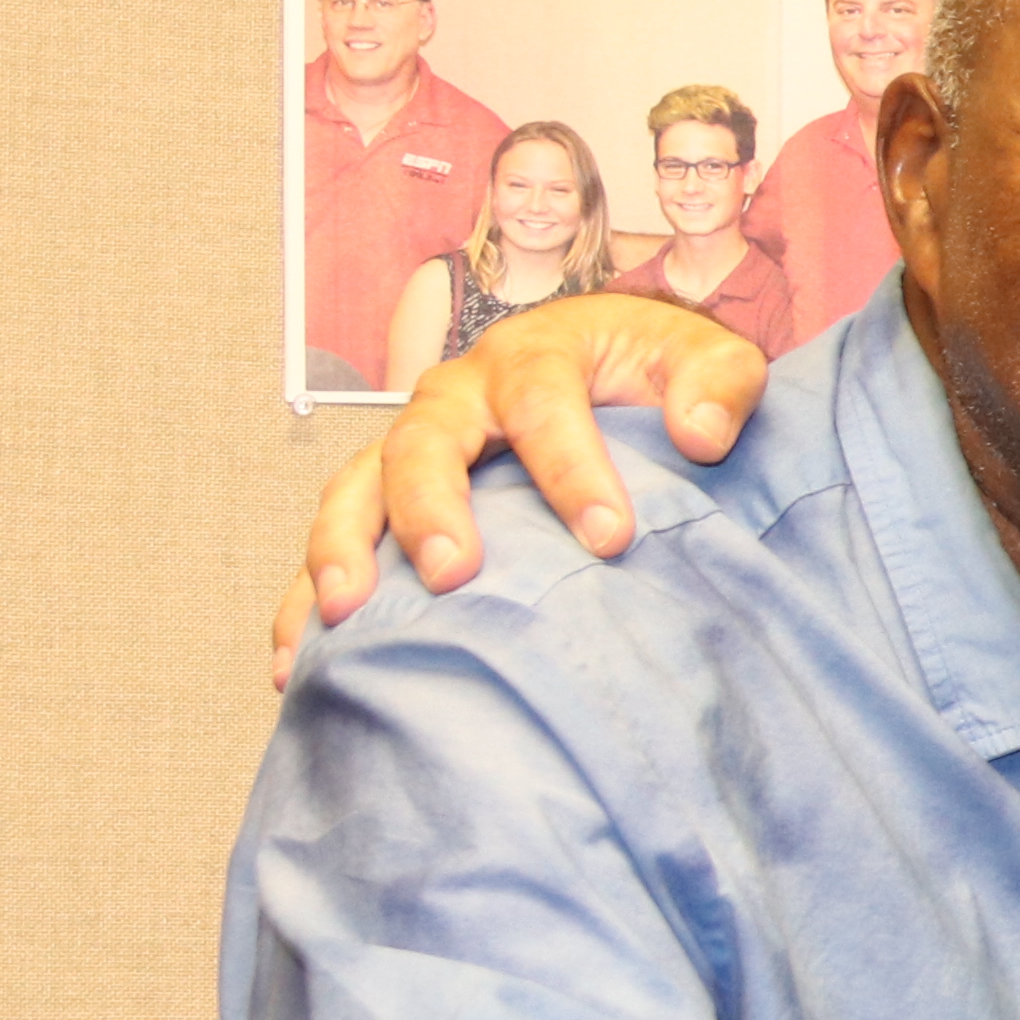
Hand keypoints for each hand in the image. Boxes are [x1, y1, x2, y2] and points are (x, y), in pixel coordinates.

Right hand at [272, 292, 771, 686]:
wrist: (604, 361)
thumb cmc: (653, 369)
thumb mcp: (705, 357)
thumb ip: (719, 383)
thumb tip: (703, 435)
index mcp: (534, 356)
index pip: (543, 404)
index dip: (572, 470)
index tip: (611, 538)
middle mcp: (457, 396)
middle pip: (424, 443)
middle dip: (433, 508)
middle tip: (457, 575)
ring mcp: (412, 446)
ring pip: (357, 488)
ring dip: (343, 548)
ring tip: (348, 616)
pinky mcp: (387, 497)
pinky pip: (335, 542)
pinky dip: (306, 599)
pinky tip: (300, 662)